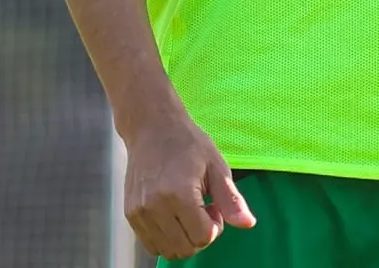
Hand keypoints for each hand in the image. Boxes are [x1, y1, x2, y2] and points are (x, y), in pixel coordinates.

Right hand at [122, 113, 256, 259]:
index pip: (203, 237)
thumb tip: (248, 224)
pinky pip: (151, 245)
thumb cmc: (187, 143)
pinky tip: (174, 215)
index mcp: (179, 194)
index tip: (213, 205)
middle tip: (202, 209)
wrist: (151, 127)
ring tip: (187, 212)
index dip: (215, 226)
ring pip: (168, 251)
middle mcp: (155, 207)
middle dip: (201, 235)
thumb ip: (231, 199)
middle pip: (185, 248)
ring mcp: (139, 212)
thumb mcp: (216, 166)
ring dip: (184, 239)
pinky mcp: (130, 214)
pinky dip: (167, 239)